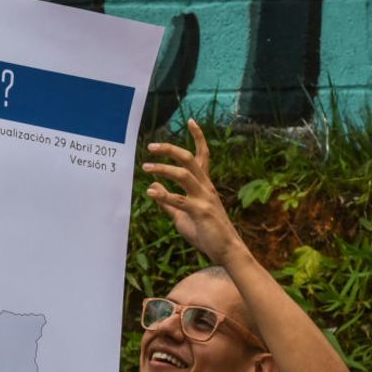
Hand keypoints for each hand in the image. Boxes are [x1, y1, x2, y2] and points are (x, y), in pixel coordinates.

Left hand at [142, 119, 247, 265]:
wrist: (225, 250)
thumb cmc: (205, 232)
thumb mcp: (182, 215)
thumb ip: (167, 201)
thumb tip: (153, 185)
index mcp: (204, 185)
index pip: (202, 155)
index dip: (198, 137)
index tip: (190, 121)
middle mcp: (206, 187)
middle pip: (189, 160)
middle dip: (170, 150)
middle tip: (151, 147)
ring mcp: (205, 198)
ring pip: (184, 175)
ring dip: (163, 169)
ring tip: (146, 168)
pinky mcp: (201, 212)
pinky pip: (180, 200)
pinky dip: (164, 195)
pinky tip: (150, 193)